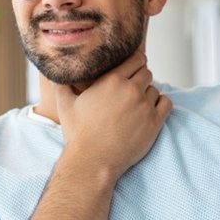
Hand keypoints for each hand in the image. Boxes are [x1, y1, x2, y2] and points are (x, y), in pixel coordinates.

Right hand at [54, 51, 172, 179]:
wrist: (93, 161)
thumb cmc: (78, 134)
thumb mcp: (65, 106)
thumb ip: (61, 85)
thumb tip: (53, 73)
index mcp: (112, 80)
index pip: (136, 58)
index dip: (135, 61)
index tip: (132, 67)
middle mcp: (131, 90)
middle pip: (147, 72)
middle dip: (140, 78)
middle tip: (132, 89)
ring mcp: (144, 106)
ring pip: (155, 89)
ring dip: (148, 94)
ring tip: (136, 105)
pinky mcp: (154, 123)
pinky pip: (166, 103)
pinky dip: (161, 104)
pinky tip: (152, 110)